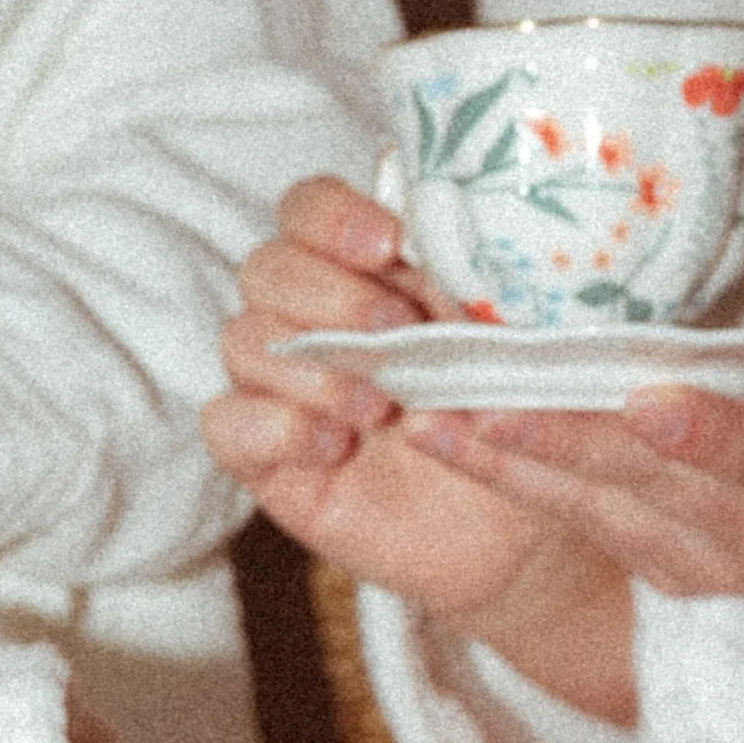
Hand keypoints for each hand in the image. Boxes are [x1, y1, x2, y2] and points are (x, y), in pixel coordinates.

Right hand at [207, 177, 557, 611]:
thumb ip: (467, 288)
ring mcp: (283, 387)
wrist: (518, 533)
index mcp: (368, 272)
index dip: (331, 216)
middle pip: (266, 268)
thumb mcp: (507, 344)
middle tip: (397, 332)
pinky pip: (225, 423)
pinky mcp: (266, 456)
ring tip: (380, 408)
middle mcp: (314, 320)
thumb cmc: (517, 424)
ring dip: (311, 367)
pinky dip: (276, 426)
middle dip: (328, 294)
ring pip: (241, 340)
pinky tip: (336, 447)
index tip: (389, 244)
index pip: (308, 209)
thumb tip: (448, 243)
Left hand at [396, 183, 743, 600]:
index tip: (647, 404)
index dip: (711, 436)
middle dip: (558, 449)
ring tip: (430, 422)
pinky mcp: (669, 563)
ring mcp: (712, 562)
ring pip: (601, 516)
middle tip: (472, 408)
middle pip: (654, 492)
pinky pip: (586, 523)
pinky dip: (521, 482)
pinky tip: (453, 437)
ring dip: (514, 471)